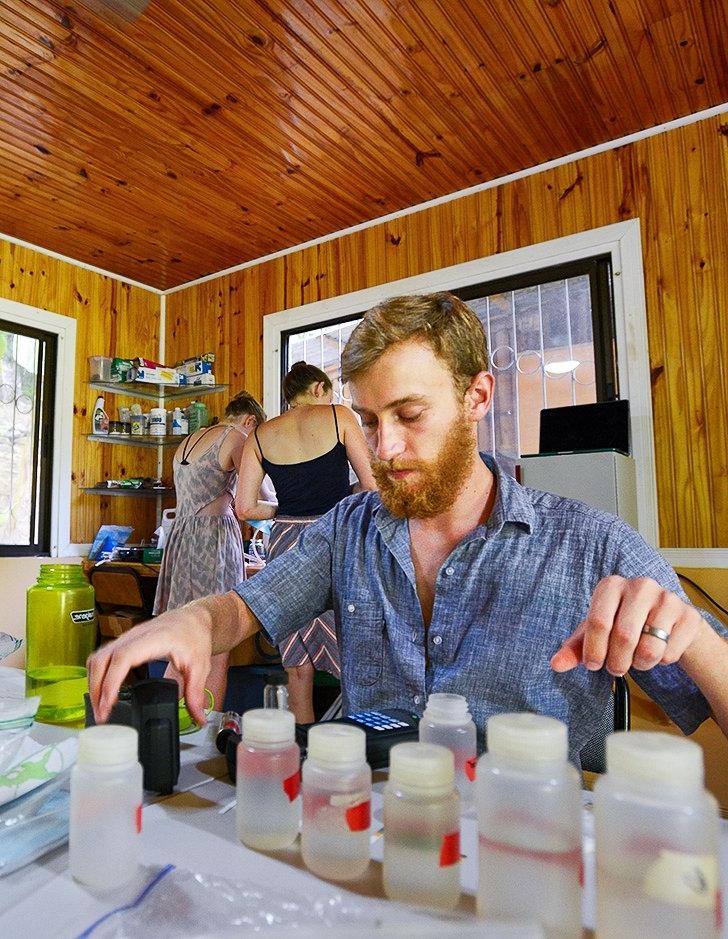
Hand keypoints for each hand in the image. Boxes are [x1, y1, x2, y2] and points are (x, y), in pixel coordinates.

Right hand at [87, 604, 212, 724]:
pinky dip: (98, 675)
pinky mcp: (124, 642)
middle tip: (102, 714)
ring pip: (98, 657)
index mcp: (154, 639)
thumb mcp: (200, 665)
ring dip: (94, 683)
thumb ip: (196, 693)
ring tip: (100, 707)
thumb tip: (199, 718)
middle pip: (103, 659)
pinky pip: (103, 657)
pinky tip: (104, 692)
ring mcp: (127, 637)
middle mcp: (135, 636)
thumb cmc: (195, 635)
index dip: (111, 682)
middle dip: (97, 688)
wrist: (193, 618)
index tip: (108, 704)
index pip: (123, 658)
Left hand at [551, 575, 705, 675]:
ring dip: (639, 664)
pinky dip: (661, 662)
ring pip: (649, 648)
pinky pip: (670, 653)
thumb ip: (575, 648)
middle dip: (616, 662)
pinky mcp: (688, 615)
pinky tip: (658, 650)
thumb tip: (556, 664)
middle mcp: (640, 585)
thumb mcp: (597, 633)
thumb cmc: (626, 624)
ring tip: (636, 659)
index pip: (597, 621)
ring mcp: (667, 598)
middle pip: (623, 636)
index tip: (594, 664)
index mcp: (611, 585)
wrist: (669, 622)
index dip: (594, 650)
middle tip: (616, 668)